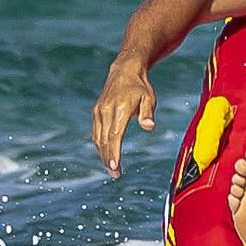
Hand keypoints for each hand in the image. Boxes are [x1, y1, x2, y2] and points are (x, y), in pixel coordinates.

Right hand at [90, 48, 158, 174]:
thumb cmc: (140, 87)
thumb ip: (148, 113)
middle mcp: (105, 111)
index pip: (114, 135)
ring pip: (98, 138)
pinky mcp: (96, 112)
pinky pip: (96, 132)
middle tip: (115, 175)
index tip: (115, 167)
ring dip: (103, 155)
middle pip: (104, 140)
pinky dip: (100, 145)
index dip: (114, 153)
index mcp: (119, 109)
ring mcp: (99, 111)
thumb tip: (149, 127)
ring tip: (112, 169)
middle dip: (108, 159)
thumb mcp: (149, 98)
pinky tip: (106, 155)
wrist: (125, 70)